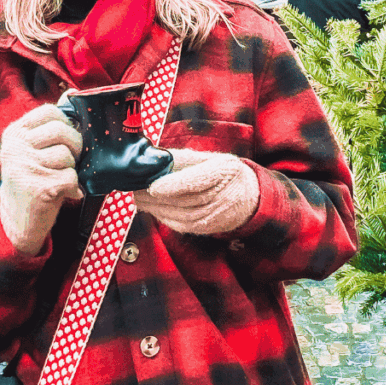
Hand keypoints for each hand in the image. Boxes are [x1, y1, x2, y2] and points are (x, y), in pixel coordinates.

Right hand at [0, 104, 83, 255]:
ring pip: (68, 156)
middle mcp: (15, 147)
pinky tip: (63, 193)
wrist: (16, 221)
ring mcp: (25, 167)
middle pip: (62, 131)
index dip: (66, 123)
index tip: (64, 138)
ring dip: (71, 169)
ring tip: (58, 178)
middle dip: (74, 146)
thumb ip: (50, 123)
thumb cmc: (32, 179)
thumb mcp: (34, 148)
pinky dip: (73, 187)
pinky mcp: (38, 188)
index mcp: (14, 133)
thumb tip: (72, 93)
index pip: (50, 111)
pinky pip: (71, 177)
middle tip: (69, 160)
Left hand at [133, 148, 259, 234]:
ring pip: (179, 215)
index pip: (197, 181)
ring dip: (155, 208)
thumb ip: (184, 158)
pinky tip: (152, 208)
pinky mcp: (206, 228)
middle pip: (184, 200)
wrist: (249, 198)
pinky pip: (180, 224)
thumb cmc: (226, 173)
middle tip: (136, 189)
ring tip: (139, 198)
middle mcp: (222, 196)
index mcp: (224, 171)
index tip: (153, 186)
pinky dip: (163, 217)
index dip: (173, 185)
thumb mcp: (212, 158)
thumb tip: (156, 156)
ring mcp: (214, 215)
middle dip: (156, 197)